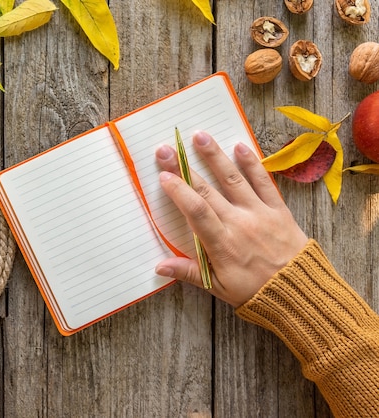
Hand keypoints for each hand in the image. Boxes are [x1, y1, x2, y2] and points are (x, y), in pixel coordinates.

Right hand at [154, 131, 307, 306]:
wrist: (299, 292)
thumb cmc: (254, 291)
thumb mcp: (218, 287)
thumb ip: (188, 272)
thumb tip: (159, 266)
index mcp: (222, 243)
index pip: (196, 211)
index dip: (179, 191)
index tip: (164, 175)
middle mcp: (239, 223)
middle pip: (207, 190)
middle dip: (184, 167)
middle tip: (166, 148)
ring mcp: (259, 213)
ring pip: (233, 179)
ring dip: (215, 156)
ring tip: (200, 136)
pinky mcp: (277, 209)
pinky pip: (263, 182)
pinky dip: (252, 163)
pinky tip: (240, 146)